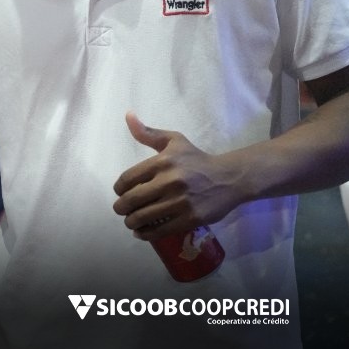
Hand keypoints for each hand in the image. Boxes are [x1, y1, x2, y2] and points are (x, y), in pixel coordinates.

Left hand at [112, 112, 241, 240]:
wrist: (229, 178)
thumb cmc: (197, 159)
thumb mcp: (174, 141)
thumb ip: (148, 132)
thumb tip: (128, 115)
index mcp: (162, 162)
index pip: (127, 179)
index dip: (118, 189)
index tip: (120, 193)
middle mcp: (169, 182)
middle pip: (131, 200)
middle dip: (121, 208)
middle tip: (121, 210)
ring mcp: (180, 202)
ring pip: (143, 217)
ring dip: (131, 222)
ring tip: (130, 221)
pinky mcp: (190, 219)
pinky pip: (160, 230)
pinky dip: (145, 233)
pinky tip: (141, 232)